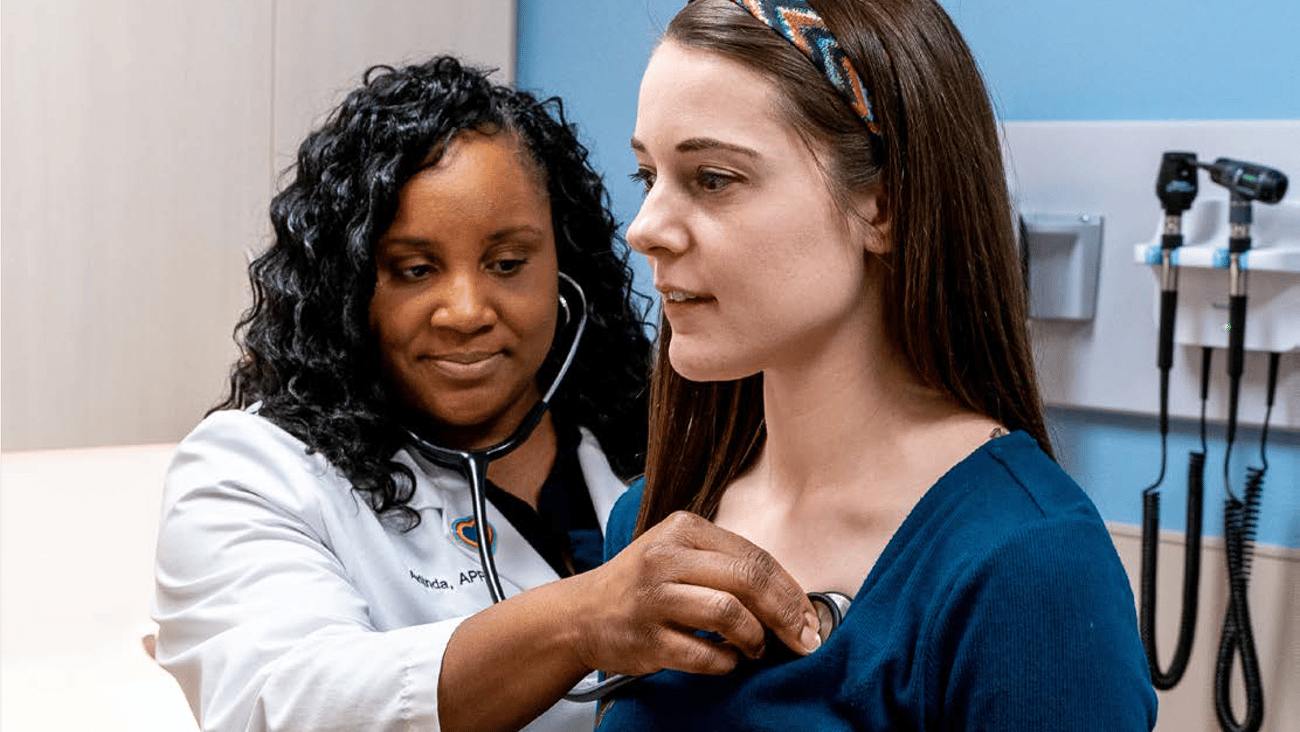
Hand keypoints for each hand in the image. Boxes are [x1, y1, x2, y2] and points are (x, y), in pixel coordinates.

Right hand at [570, 511, 819, 676]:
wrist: (582, 614)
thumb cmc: (639, 584)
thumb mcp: (678, 553)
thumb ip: (726, 562)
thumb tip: (790, 596)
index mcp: (682, 529)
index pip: (754, 555)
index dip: (790, 589)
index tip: (809, 615)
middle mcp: (666, 557)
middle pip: (748, 580)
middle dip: (785, 614)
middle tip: (801, 638)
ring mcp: (654, 598)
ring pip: (729, 614)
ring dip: (754, 638)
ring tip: (754, 647)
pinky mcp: (647, 638)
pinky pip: (705, 655)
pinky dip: (726, 662)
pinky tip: (726, 659)